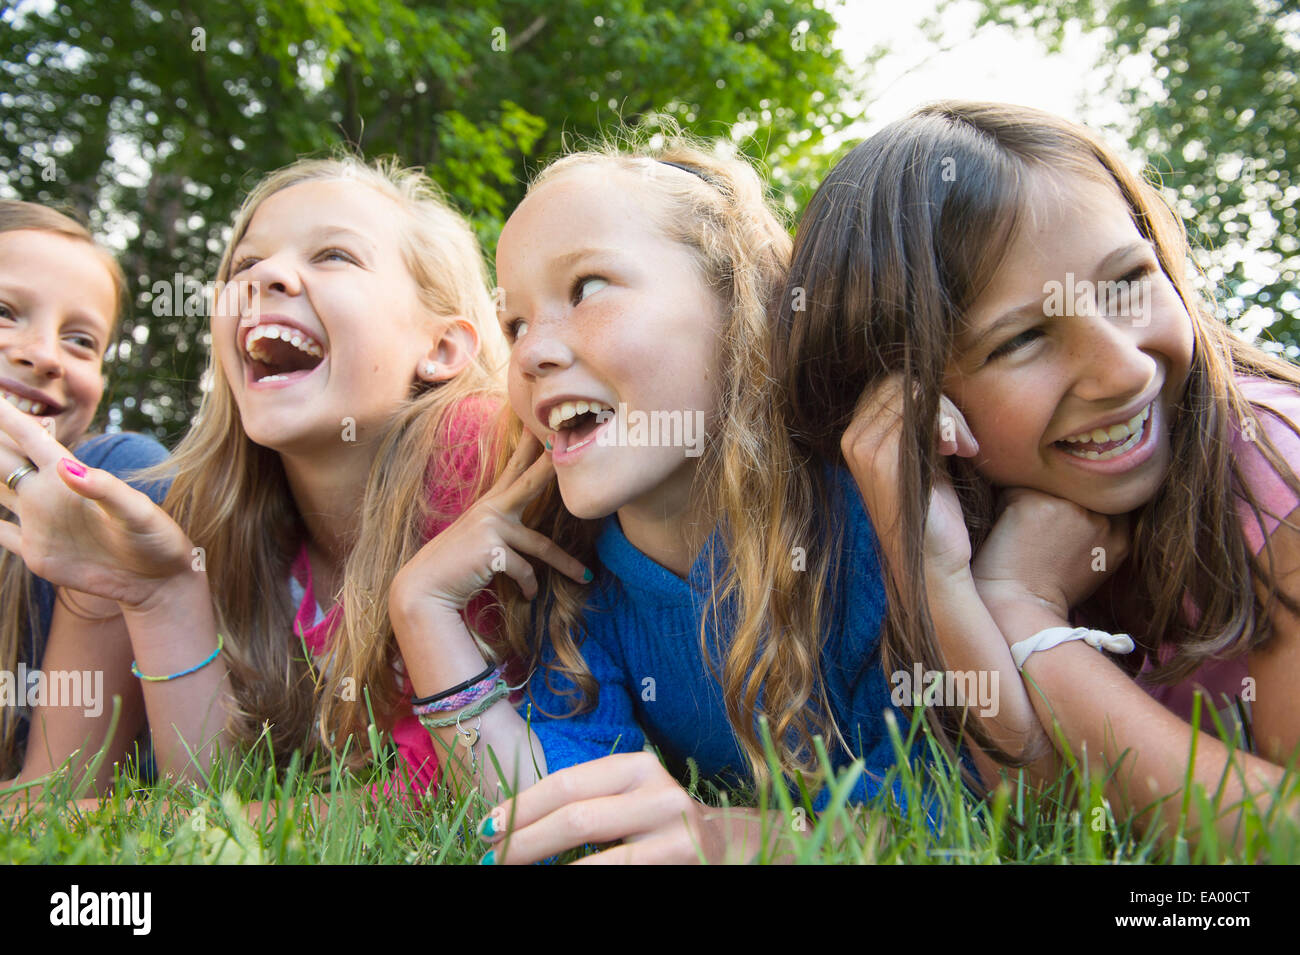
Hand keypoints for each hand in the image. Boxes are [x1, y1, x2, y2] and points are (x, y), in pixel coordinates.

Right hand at [0, 399, 192, 609]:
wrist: (158, 580)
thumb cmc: (155, 538)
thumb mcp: (137, 512)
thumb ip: (104, 489)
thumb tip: (66, 468)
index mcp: (71, 476)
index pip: (31, 438)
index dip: (7, 416)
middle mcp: (48, 495)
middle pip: (3, 459)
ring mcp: (39, 522)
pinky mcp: (36, 552)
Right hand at [389, 430, 589, 624]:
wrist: (425, 588)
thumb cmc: (454, 565)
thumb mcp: (479, 538)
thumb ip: (500, 526)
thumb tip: (527, 533)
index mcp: (489, 504)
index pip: (513, 467)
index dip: (528, 444)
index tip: (541, 423)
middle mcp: (491, 510)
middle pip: (531, 482)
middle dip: (552, 463)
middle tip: (569, 441)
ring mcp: (491, 528)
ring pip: (541, 545)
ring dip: (566, 564)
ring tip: (585, 576)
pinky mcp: (492, 551)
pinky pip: (525, 571)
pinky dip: (529, 586)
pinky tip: (528, 595)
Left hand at [478, 752, 748, 864]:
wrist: (729, 848)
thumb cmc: (658, 824)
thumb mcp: (626, 799)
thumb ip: (584, 802)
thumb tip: (509, 823)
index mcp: (637, 768)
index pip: (567, 784)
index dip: (522, 807)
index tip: (488, 828)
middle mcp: (659, 794)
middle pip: (575, 818)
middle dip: (524, 842)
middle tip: (492, 858)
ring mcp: (674, 834)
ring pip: (595, 860)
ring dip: (547, 869)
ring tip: (514, 872)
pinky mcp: (680, 864)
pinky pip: (615, 877)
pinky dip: (579, 882)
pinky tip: (559, 882)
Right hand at [841, 375, 979, 587]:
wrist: (932, 567)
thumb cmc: (934, 516)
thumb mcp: (923, 460)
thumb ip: (921, 425)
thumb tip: (937, 387)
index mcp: (857, 438)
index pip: (890, 383)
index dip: (928, 397)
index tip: (955, 433)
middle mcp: (852, 439)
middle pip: (901, 382)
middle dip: (942, 403)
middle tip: (965, 441)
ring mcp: (863, 448)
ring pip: (913, 392)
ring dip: (950, 414)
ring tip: (966, 448)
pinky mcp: (883, 459)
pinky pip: (918, 411)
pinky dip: (948, 424)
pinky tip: (961, 451)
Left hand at [971, 487, 1128, 617]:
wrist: (1018, 609)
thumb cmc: (1048, 590)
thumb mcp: (1092, 562)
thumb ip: (1096, 530)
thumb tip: (1080, 500)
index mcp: (1120, 535)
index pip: (1102, 497)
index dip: (1079, 503)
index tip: (1059, 522)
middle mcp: (1100, 518)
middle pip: (1073, 487)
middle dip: (1054, 501)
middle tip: (1038, 535)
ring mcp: (1070, 508)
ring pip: (1044, 484)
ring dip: (1030, 501)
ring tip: (1024, 535)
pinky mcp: (1035, 502)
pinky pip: (1013, 489)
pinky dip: (1005, 507)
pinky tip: (1008, 534)